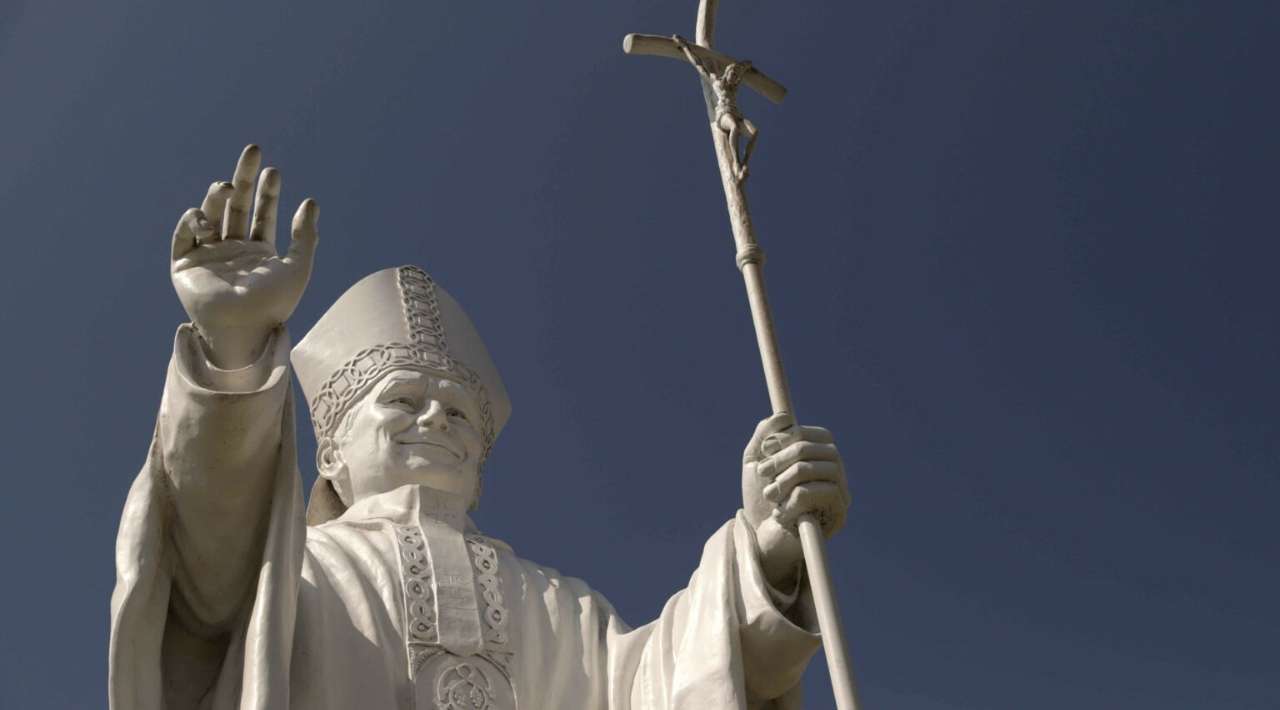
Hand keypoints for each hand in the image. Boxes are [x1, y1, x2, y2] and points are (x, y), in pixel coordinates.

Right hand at [170, 145, 318, 367]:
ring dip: (217, 198)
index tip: (273, 171)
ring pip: (210, 215)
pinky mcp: (184, 265)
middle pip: (236, 205)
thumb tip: (311, 202)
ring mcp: (208, 255)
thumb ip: (305, 236)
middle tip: (253, 150)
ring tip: (225, 187)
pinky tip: (206, 219)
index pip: (262, 213)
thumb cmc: (274, 305)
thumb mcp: (298, 268)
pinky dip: (192, 221)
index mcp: (258, 251)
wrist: (244, 330)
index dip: (267, 191)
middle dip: (243, 178)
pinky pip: (184, 236)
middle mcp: (232, 249)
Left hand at [742, 413, 849, 589]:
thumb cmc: (761, 500)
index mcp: (821, 456)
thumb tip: (784, 416)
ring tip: (770, 496)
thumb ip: (764, 435)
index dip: (787, 438)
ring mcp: (840, 493)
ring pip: (812, 470)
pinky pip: (810, 495)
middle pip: (811, 449)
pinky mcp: (837, 516)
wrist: (762, 539)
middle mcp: (836, 472)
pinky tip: (781, 514)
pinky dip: (788, 502)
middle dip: (780, 459)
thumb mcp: (755, 462)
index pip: (814, 434)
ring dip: (783, 481)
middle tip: (761, 474)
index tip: (764, 451)